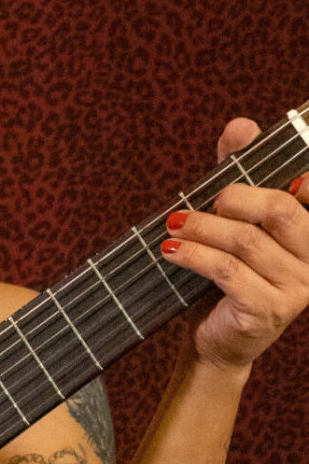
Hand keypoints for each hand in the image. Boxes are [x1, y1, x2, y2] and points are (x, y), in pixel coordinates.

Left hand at [161, 118, 308, 368]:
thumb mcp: (232, 221)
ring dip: (200, 228)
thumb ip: (238, 174)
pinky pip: (228, 271)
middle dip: (233, 198)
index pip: (306, 191)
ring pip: (246, 241)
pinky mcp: (269, 310)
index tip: (262, 168)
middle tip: (199, 203)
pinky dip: (193, 255)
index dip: (295, 178)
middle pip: (279, 209)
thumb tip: (242, 124)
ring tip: (171, 227)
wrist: (215, 339)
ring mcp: (297, 289)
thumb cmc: (227, 275)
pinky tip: (169, 249)